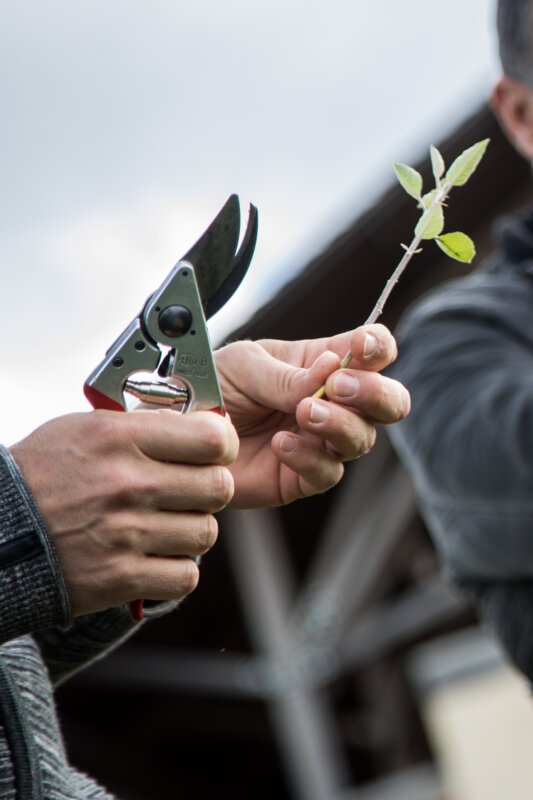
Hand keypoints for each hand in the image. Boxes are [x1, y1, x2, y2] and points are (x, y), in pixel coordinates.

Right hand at [10, 409, 237, 615]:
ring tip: (167, 523)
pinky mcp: (121, 578)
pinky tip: (157, 554)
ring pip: (206, 533)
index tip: (215, 450)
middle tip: (193, 490)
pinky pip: (186, 575)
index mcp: (120, 439)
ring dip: (192, 529)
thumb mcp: (86, 428)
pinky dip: (177, 568)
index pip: (211, 438)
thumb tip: (199, 424)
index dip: (222, 445)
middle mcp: (128, 485)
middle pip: (218, 487)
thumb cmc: (42, 473)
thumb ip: (143, 426)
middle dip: (211, 488)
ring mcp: (126, 534)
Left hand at [215, 323, 409, 507]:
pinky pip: (327, 472)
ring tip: (302, 413)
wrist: (179, 433)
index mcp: (322, 364)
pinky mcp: (303, 477)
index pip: (373, 351)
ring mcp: (321, 442)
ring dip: (340, 424)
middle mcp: (332, 404)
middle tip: (337, 387)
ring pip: (363, 439)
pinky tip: (281, 444)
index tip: (362, 347)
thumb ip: (288, 375)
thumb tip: (331, 370)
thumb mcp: (244, 366)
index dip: (379, 348)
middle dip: (375, 393)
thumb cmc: (214, 387)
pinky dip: (309, 457)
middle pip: (389, 402)